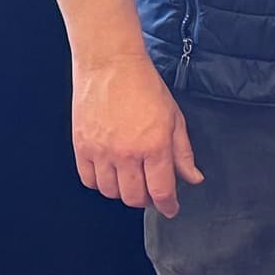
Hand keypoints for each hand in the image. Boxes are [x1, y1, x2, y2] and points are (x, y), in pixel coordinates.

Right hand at [72, 52, 202, 216]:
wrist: (110, 65)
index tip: (170, 209)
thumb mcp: (174, 118)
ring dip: (123, 192)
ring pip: (111, 192)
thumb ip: (183, 152)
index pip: (161, 191)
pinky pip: (89, 180)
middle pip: (134, 198)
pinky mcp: (81, 147)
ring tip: (131, 180)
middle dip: (146, 200)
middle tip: (151, 192)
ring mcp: (101, 152)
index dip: (168, 206)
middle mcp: (127, 154)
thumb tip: (193, 178)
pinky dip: (100, 183)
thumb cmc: (144, 86)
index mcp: (155, 146)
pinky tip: (110, 173)